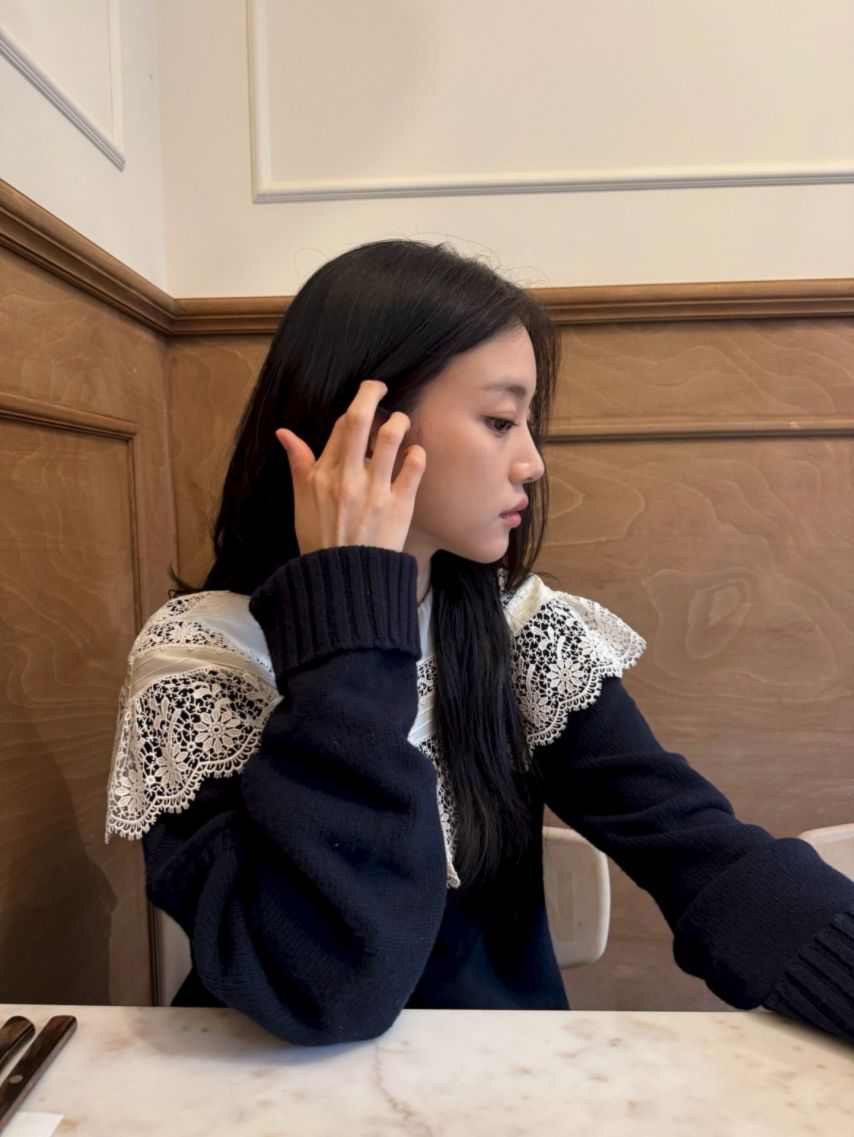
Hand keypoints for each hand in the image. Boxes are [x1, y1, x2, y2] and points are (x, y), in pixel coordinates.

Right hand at [275, 380, 426, 555]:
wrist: (344, 580)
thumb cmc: (321, 540)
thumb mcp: (301, 501)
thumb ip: (298, 464)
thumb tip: (283, 432)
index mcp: (323, 474)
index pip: (341, 426)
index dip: (355, 407)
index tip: (365, 399)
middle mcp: (348, 478)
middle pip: (361, 420)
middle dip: (373, 394)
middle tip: (381, 387)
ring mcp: (375, 491)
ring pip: (391, 438)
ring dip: (399, 421)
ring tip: (402, 421)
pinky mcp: (399, 506)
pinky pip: (413, 469)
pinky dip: (417, 455)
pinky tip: (415, 454)